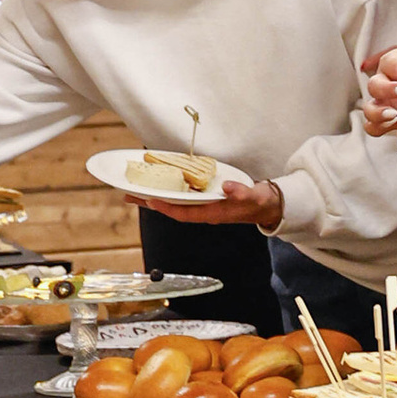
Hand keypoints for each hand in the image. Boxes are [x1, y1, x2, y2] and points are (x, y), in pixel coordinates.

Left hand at [143, 177, 281, 229]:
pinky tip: (161, 184)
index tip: (149, 200)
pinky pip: (182, 196)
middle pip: (172, 208)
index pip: (183, 213)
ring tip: (137, 190)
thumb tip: (228, 187)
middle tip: (129, 196)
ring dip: (156, 196)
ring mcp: (203, 205)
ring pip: (174, 202)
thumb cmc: (258, 202)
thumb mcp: (252, 197)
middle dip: (151, 202)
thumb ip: (241, 192)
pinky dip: (169, 190)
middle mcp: (204, 211)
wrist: (266, 205)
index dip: (165, 207)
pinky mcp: (205, 198)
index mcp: (212, 213)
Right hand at [359, 41, 396, 135]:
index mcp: (396, 61)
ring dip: (378, 113)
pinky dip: (381, 127)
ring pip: (369, 108)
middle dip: (388, 89)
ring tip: (394, 114)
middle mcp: (385, 80)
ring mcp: (385, 102)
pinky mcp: (389, 119)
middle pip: (374, 84)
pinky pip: (375, 126)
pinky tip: (394, 122)